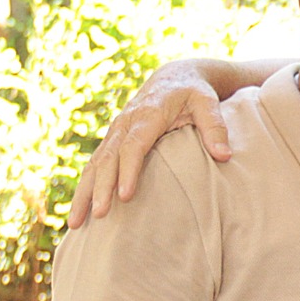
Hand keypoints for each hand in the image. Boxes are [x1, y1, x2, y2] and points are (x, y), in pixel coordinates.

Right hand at [66, 60, 231, 228]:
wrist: (174, 77)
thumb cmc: (194, 92)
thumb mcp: (208, 102)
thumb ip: (215, 127)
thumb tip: (224, 155)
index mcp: (148, 114)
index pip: (134, 145)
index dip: (129, 170)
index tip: (125, 195)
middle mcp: (126, 123)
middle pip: (108, 158)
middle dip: (101, 187)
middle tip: (100, 215)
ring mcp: (116, 131)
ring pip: (95, 163)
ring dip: (84, 193)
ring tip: (75, 223)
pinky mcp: (113, 140)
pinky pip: (94, 165)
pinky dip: (85, 187)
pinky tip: (80, 211)